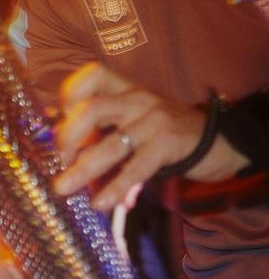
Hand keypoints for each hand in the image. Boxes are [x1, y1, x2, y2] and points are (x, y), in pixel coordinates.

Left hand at [52, 64, 245, 211]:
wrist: (218, 140)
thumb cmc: (164, 132)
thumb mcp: (133, 119)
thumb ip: (102, 130)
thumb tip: (63, 155)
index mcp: (126, 90)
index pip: (93, 75)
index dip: (70, 94)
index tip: (60, 117)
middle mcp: (138, 99)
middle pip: (90, 109)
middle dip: (67, 137)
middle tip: (61, 160)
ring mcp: (154, 121)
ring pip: (111, 144)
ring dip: (82, 169)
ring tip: (63, 188)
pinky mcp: (167, 145)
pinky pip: (136, 168)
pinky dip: (115, 187)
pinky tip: (101, 203)